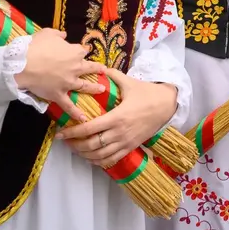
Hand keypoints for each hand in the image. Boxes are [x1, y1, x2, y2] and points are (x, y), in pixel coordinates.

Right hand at [15, 28, 106, 122]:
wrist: (23, 63)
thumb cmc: (35, 46)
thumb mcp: (48, 33)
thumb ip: (58, 34)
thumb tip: (65, 34)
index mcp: (74, 52)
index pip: (81, 51)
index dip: (80, 51)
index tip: (81, 52)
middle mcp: (75, 67)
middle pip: (89, 67)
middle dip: (97, 68)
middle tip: (103, 70)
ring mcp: (68, 82)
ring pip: (85, 86)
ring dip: (94, 88)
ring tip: (102, 89)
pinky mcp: (59, 94)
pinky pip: (69, 105)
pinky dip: (76, 113)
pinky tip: (84, 119)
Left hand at [56, 68, 178, 166]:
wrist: (167, 106)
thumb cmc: (147, 94)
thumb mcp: (130, 83)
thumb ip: (112, 76)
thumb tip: (98, 68)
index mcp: (117, 117)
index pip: (89, 128)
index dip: (73, 132)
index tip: (61, 133)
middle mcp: (119, 132)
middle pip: (91, 145)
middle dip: (75, 145)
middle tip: (66, 141)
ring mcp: (125, 142)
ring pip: (100, 155)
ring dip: (84, 155)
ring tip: (75, 149)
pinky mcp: (131, 147)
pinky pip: (111, 159)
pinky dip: (98, 161)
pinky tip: (91, 157)